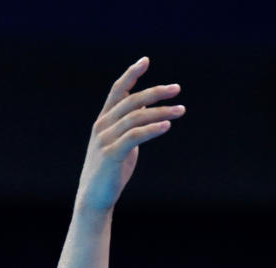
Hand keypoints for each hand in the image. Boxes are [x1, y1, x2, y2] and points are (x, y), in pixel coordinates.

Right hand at [75, 57, 184, 212]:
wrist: (94, 198)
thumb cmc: (111, 172)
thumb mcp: (121, 144)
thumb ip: (130, 126)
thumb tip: (146, 109)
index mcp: (104, 120)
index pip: (118, 91)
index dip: (131, 74)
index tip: (146, 61)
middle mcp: (103, 125)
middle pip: (132, 101)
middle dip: (156, 92)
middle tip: (177, 89)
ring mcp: (106, 139)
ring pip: (136, 117)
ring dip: (161, 112)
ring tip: (181, 110)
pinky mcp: (112, 154)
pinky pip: (135, 136)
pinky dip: (152, 129)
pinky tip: (167, 126)